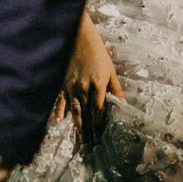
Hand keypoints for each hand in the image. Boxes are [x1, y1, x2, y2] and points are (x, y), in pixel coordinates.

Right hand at [54, 13, 123, 142]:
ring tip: (81, 138)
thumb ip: (115, 88)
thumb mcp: (110, 69)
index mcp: (98, 85)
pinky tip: (59, 122)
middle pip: (87, 114)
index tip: (102, 137)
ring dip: (78, 125)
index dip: (101, 125)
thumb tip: (123, 103)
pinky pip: (61, 100)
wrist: (77, 36)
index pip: (100, 111)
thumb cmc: (96, 51)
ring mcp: (71, 87)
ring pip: (75, 111)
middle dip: (90, 131)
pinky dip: (60, 111)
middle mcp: (83, 88)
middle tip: (92, 146)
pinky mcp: (62, 83)